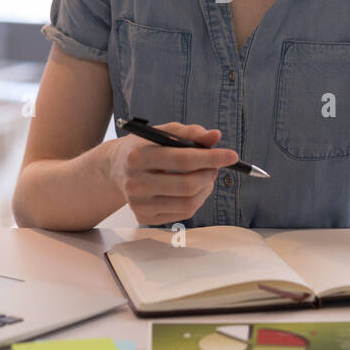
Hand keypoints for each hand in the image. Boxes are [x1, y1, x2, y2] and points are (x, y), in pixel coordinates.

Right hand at [108, 122, 238, 225]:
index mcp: (138, 156)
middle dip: (209, 174)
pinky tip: (195, 189)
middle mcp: (135, 183)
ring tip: (207, 177)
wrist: (117, 169)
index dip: (211, 157)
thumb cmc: (146, 147)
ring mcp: (138, 204)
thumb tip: (216, 137)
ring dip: (206, 189)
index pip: (182, 159)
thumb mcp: (163, 132)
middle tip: (216, 166)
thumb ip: (190, 133)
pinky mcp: (144, 217)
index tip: (232, 155)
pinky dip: (197, 200)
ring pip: (187, 203)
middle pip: (187, 185)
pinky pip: (182, 214)